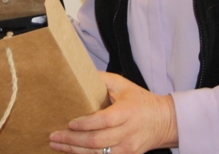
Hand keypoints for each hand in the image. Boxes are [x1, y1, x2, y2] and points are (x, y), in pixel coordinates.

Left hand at [48, 72, 177, 153]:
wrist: (164, 121)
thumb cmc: (140, 100)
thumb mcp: (123, 85)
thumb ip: (102, 79)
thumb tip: (79, 74)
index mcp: (127, 112)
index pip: (104, 121)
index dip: (86, 123)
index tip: (70, 122)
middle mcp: (128, 133)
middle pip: (98, 141)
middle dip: (73, 140)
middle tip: (54, 136)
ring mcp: (128, 148)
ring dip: (75, 151)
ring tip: (56, 145)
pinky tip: (71, 152)